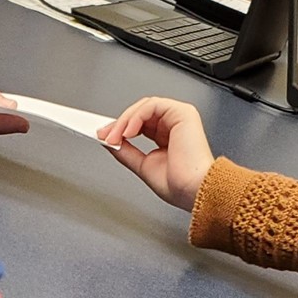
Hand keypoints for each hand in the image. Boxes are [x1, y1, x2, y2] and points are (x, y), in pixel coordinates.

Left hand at [99, 97, 215, 211]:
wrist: (194, 191)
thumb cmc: (180, 186)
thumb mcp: (143, 166)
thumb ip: (126, 152)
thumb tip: (109, 141)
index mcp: (168, 138)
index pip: (140, 125)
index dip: (120, 128)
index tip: (103, 135)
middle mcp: (175, 126)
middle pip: (140, 113)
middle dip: (119, 124)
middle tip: (104, 136)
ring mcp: (180, 118)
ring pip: (144, 107)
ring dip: (125, 121)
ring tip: (114, 137)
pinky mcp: (183, 113)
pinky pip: (152, 105)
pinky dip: (136, 116)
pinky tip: (128, 131)